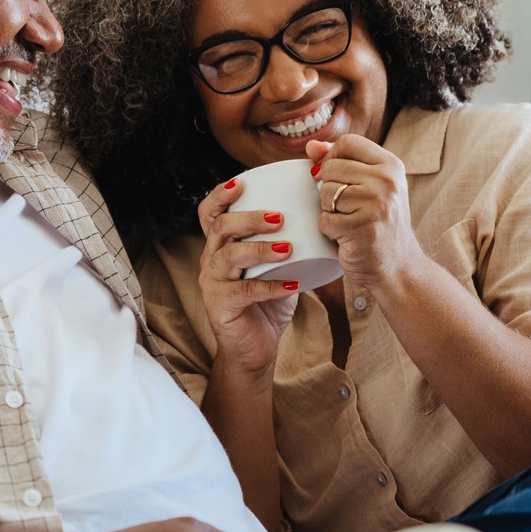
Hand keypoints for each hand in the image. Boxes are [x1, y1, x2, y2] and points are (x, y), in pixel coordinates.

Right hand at [195, 176, 301, 375]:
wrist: (254, 349)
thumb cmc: (267, 304)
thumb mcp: (277, 268)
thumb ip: (288, 245)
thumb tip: (321, 218)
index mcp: (221, 246)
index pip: (209, 213)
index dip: (220, 195)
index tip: (241, 182)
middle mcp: (211, 261)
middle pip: (221, 227)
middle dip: (250, 218)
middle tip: (280, 217)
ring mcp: (212, 284)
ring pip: (228, 256)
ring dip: (259, 248)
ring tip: (288, 247)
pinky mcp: (220, 307)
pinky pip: (244, 291)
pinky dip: (270, 286)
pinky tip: (292, 285)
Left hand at [307, 136, 426, 288]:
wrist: (398, 266)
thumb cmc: (379, 224)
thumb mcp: (370, 186)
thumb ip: (342, 161)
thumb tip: (311, 145)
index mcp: (391, 166)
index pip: (347, 143)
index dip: (332, 158)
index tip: (338, 177)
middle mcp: (387, 182)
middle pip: (331, 167)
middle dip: (329, 189)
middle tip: (347, 207)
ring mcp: (376, 205)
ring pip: (325, 193)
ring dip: (329, 210)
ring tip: (348, 221)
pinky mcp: (361, 229)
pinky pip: (325, 220)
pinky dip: (329, 230)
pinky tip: (346, 236)